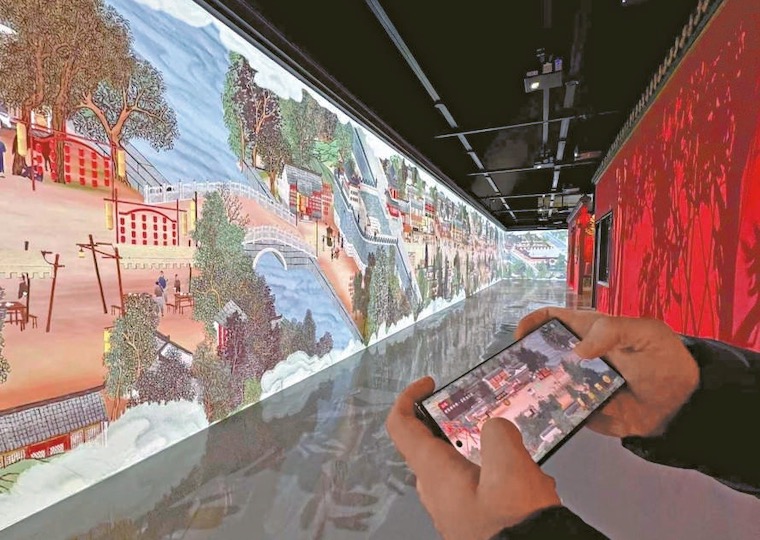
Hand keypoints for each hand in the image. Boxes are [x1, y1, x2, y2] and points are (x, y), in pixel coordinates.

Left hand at [386, 377, 560, 539]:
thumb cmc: (512, 524)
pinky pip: (476, 486)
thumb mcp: (511, 469)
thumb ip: (498, 436)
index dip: (408, 397)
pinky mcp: (471, 520)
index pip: (401, 427)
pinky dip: (496, 473)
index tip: (430, 383)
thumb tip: (495, 429)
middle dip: (453, 422)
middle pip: (430, 444)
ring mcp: (452, 508)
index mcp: (435, 473)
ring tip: (518, 450)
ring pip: (457, 465)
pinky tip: (527, 480)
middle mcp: (436, 491)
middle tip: (481, 410)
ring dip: (482, 449)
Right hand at [516, 308, 699, 437]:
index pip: (553, 319)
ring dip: (532, 386)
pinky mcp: (581, 410)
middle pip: (541, 352)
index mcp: (589, 331)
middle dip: (525, 358)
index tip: (520, 335)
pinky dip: (547, 411)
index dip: (533, 322)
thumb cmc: (665, 362)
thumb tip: (578, 350)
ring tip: (519, 393)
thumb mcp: (646, 333)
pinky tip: (538, 413)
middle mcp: (577, 357)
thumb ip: (613, 331)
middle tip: (515, 370)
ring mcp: (577, 384)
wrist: (682, 407)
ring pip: (545, 382)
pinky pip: (559, 409)